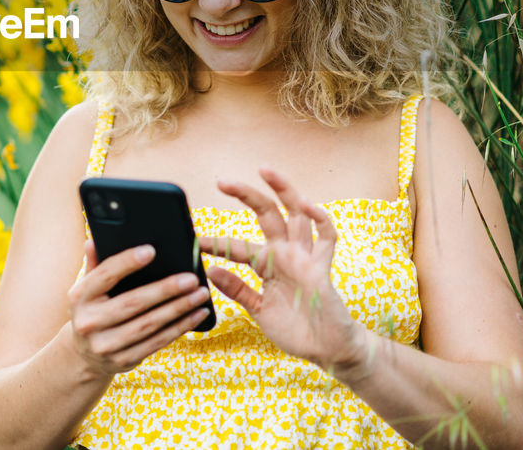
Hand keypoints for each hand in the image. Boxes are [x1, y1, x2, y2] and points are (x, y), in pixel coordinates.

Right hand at [65, 240, 211, 376]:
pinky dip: (179, 328)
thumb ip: (95, 264)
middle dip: (165, 290)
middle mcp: (89, 322)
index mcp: (79, 297)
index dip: (128, 262)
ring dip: (179, 310)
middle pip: (133, 303)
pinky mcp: (124, 360)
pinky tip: (195, 315)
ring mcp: (106, 345)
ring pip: (149, 325)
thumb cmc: (92, 310)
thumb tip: (94, 241)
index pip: (105, 275)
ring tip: (200, 295)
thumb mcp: (86, 288)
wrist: (84, 355)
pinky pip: (156, 342)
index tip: (151, 251)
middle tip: (191, 279)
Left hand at [199, 167, 367, 375]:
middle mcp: (286, 254)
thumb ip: (238, 290)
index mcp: (268, 264)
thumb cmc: (295, 330)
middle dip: (247, 195)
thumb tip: (210, 271)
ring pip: (296, 215)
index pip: (238, 246)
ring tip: (265, 171)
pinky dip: (320, 218)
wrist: (326, 351)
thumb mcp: (258, 311)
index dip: (217, 243)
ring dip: (283, 190)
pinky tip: (307, 205)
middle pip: (268, 214)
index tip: (195, 240)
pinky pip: (326, 237)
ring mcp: (305, 258)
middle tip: (222, 182)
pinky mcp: (322, 268)